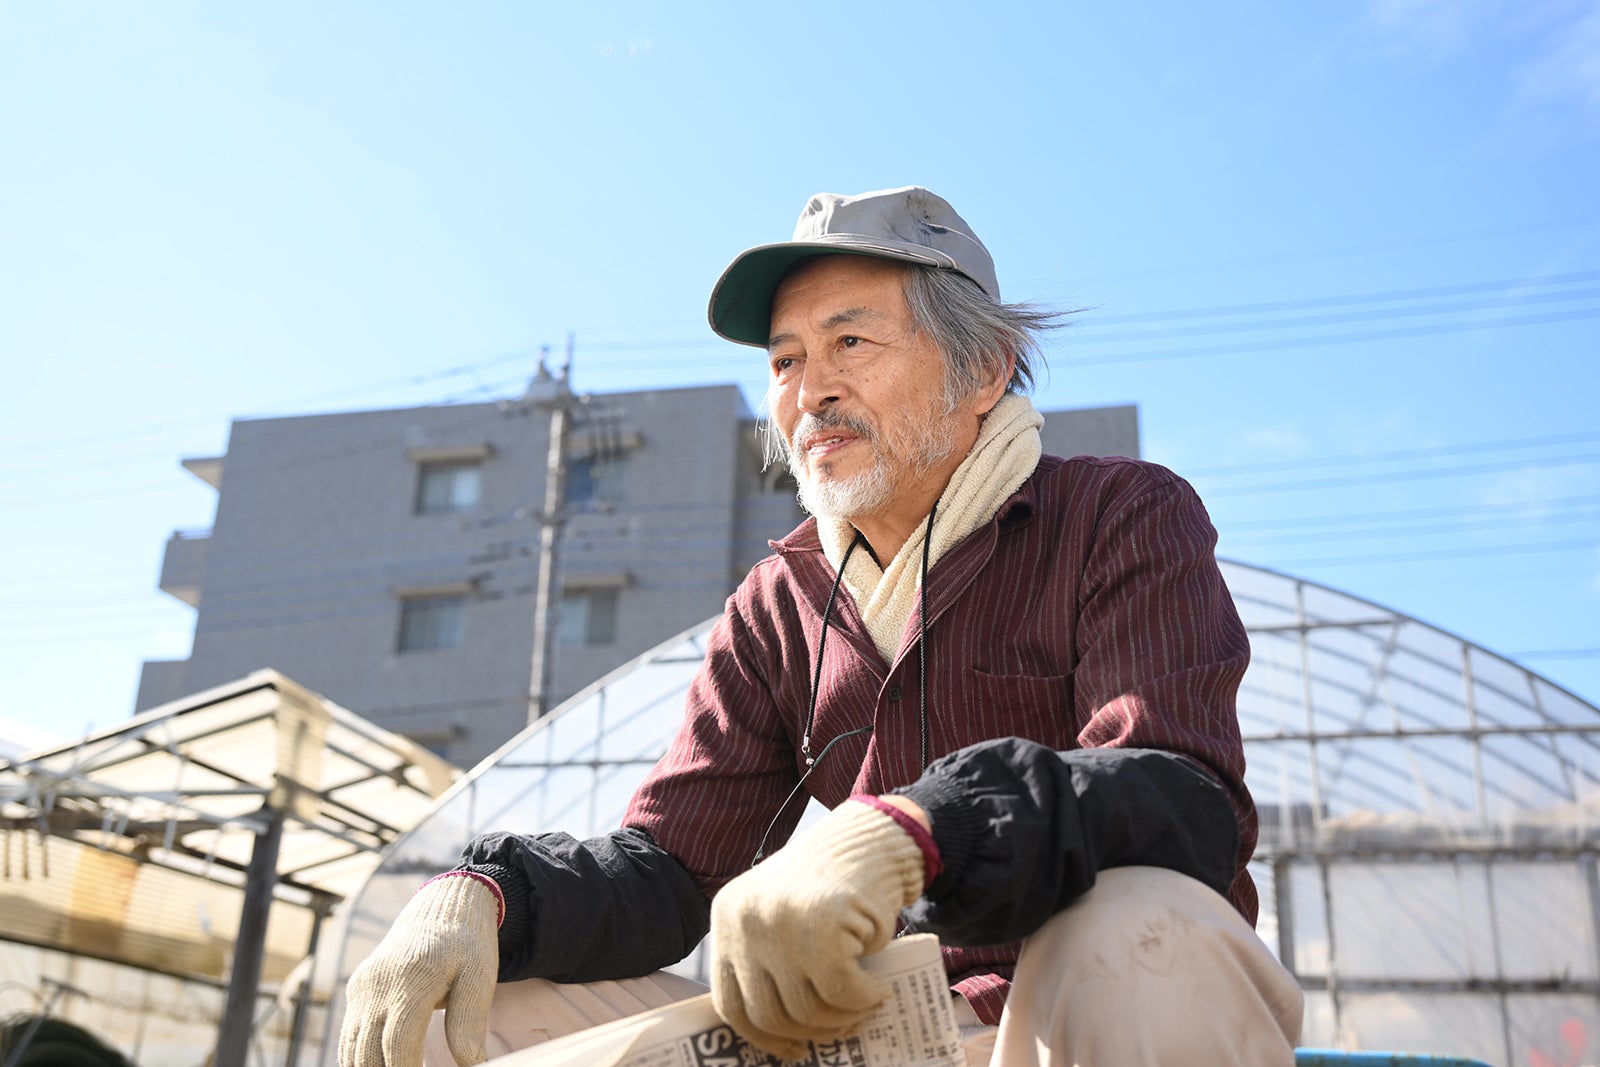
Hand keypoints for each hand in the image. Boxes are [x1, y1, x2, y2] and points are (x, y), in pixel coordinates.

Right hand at [339, 873, 500, 1066]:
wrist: (440, 908)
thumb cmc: (467, 945)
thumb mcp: (479, 977)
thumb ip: (470, 1023)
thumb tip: (474, 1066)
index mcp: (413, 979)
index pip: (398, 1044)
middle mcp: (378, 984)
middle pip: (369, 1053)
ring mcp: (362, 987)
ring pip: (352, 1050)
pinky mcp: (356, 990)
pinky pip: (350, 1037)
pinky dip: (361, 1060)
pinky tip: (385, 1066)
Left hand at [711, 801, 924, 1060]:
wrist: (872, 838)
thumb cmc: (833, 886)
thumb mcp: (785, 917)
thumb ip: (774, 961)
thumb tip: (785, 1036)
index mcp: (728, 918)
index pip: (730, 1002)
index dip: (762, 1037)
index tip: (792, 1050)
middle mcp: (745, 920)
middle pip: (769, 1014)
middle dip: (811, 1034)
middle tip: (842, 1030)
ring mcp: (781, 922)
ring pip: (807, 1009)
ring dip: (844, 1019)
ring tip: (865, 1008)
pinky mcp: (822, 925)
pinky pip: (843, 992)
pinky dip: (867, 1000)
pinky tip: (879, 991)